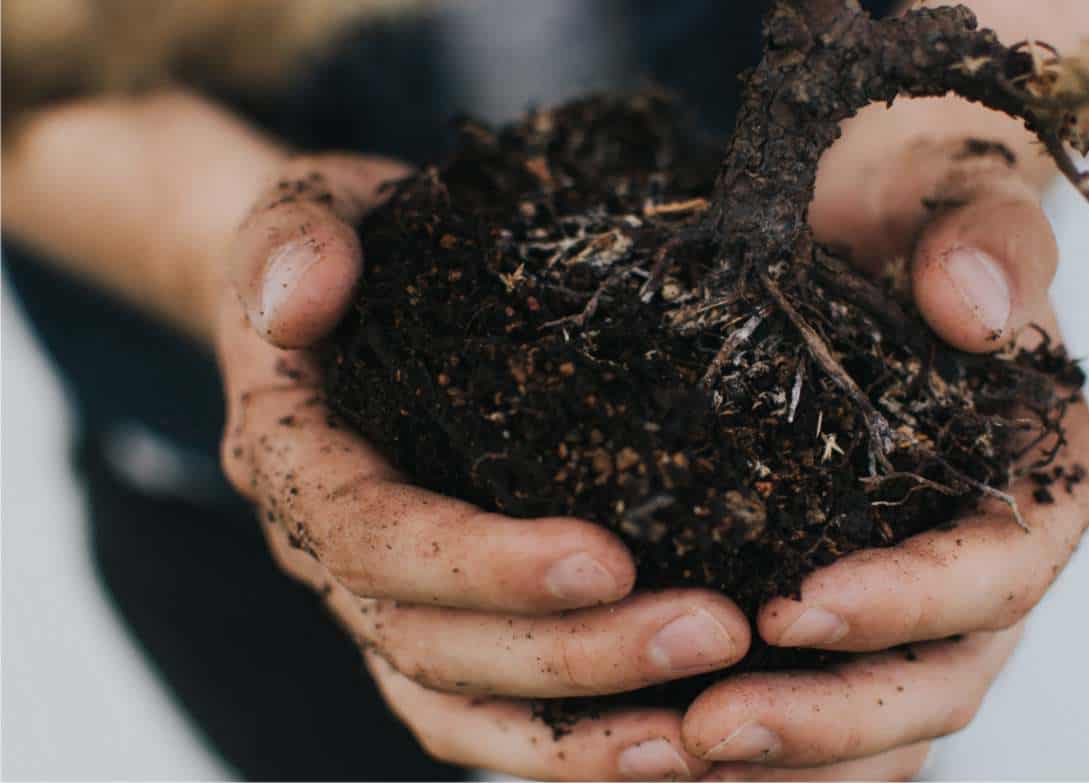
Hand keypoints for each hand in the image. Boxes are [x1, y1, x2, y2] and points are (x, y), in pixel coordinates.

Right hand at [217, 154, 753, 780]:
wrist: (343, 291)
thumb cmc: (348, 245)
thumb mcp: (311, 208)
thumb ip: (295, 239)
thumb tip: (299, 301)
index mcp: (294, 460)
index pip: (373, 537)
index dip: (480, 562)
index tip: (605, 555)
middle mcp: (331, 554)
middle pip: (433, 643)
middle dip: (573, 653)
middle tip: (714, 630)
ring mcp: (383, 600)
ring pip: (461, 707)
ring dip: (581, 733)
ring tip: (706, 731)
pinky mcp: (440, 619)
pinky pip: (488, 713)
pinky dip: (570, 745)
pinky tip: (672, 744)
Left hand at [678, 130, 1088, 777]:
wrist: (870, 230)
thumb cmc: (923, 217)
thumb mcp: (960, 203)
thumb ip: (985, 244)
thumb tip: (967, 305)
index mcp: (1041, 481)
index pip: (996, 574)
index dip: (908, 604)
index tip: (796, 608)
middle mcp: (989, 562)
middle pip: (937, 679)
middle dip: (829, 717)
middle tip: (712, 727)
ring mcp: (917, 597)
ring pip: (879, 719)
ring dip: (788, 755)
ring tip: (676, 753)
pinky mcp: (840, 602)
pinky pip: (819, 697)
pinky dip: (763, 742)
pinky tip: (668, 742)